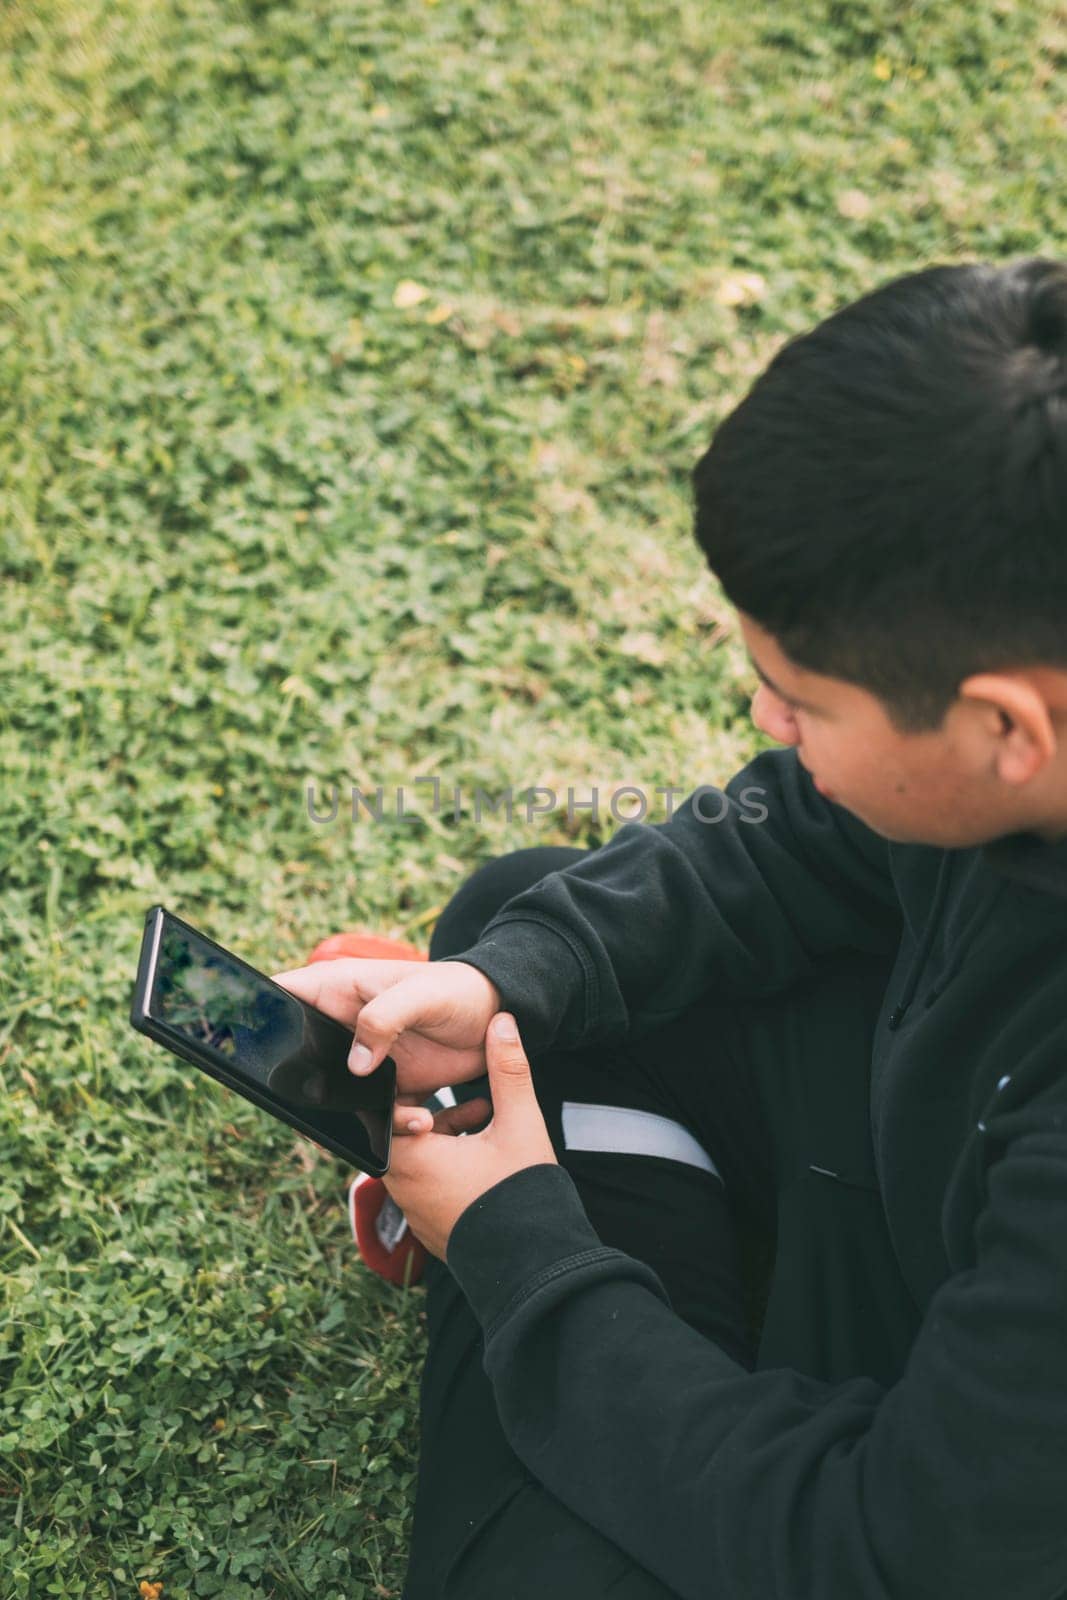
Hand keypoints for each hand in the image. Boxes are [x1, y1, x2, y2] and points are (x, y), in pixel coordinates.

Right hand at [271, 957, 501, 1128]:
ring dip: (349, 1111)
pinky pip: (371, 1111)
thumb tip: (353, 1064)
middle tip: (313, 1106)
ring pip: (333, 1092)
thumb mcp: (423, 994)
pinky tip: (418, 1120)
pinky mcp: (386, 1084)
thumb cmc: (459, 989)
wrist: (499, 1015)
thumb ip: (384, 1019)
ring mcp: (363, 1057)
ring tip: (392, 1115)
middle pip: (299, 1054)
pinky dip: (389, 1122)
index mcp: (342, 988)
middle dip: (300, 1082)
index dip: (259, 1015)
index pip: (284, 995)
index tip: (250, 1046)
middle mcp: (344, 1024)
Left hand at [380, 1012, 556, 1260]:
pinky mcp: (430, 1224)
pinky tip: (484, 1144)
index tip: (427, 1062)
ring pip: (416, 1153)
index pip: (387, 1106)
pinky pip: (426, 1179)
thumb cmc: (522, 1195)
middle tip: (456, 1080)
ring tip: (482, 1111)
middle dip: (430, 1102)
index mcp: (413, 1158)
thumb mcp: (519, 1123)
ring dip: (442, 1130)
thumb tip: (503, 1020)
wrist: (536, 1267)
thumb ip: (508, 1069)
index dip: (408, 1080)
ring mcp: (415, 1209)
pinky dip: (446, 1157)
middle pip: (402, 1128)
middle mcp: (403, 1186)